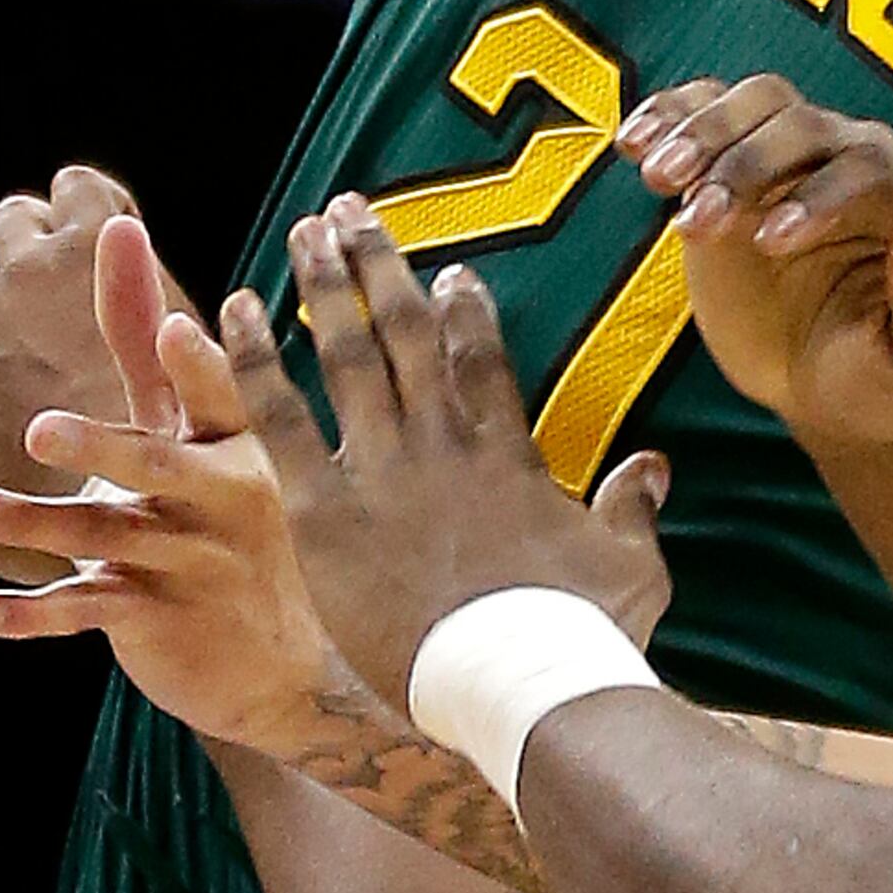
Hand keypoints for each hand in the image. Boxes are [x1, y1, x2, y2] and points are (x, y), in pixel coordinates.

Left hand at [0, 211, 365, 758]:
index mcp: (235, 444)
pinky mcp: (152, 618)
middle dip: (97, 447)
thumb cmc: (230, 517)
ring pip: (95, 536)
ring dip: (22, 520)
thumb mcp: (206, 433)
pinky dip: (29, 615)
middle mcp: (216, 499)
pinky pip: (82, 611)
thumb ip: (155, 341)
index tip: (180, 329)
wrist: (285, 659)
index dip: (199, 365)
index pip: (219, 396)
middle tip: (38, 431)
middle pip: (151, 465)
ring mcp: (184, 562)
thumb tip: (120, 228)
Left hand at [232, 199, 673, 717]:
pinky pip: (282, 418)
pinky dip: (259, 358)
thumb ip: (633, 509)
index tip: (448, 269)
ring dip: (324, 285)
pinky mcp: (325, 510)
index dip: (465, 308)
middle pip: (407, 332)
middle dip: (380, 264)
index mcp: (508, 455)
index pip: (482, 357)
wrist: (514, 683)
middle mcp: (442, 443)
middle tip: (352, 209)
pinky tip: (238, 307)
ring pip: (347, 353)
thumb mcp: (633, 568)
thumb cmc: (574, 637)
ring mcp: (382, 470)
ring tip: (306, 230)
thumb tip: (653, 466)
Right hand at [620, 74, 892, 445]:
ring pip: (759, 103)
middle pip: (806, 125)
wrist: (830, 385)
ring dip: (704, 133)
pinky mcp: (744, 156)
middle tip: (696, 222)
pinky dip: (670, 114)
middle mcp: (868, 158)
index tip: (767, 244)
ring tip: (658, 179)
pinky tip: (634, 143)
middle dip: (746, 166)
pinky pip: (709, 107)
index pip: (872, 171)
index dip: (820, 196)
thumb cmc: (888, 378)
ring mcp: (804, 152)